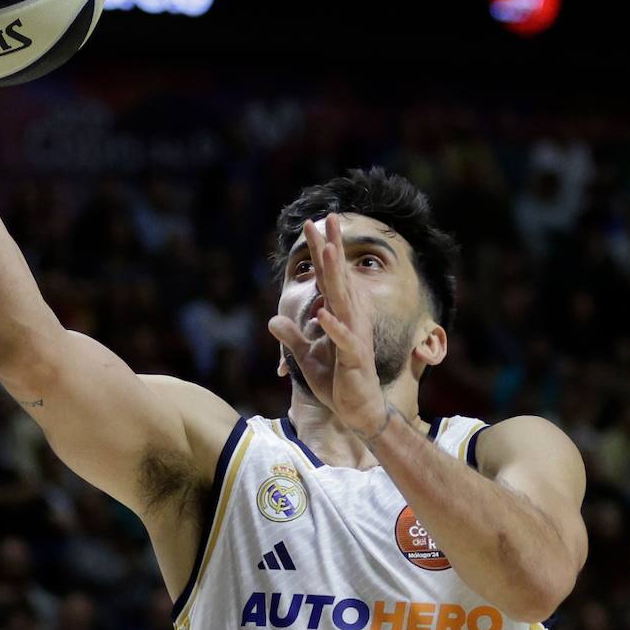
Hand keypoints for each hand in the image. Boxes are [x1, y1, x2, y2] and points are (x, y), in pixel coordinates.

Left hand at [269, 214, 386, 434]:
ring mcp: (353, 336)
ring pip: (343, 300)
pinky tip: (322, 313)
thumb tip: (272, 320)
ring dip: (335, 275)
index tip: (313, 224)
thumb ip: (291, 336)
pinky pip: (343, 339)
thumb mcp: (306, 357)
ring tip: (328, 250)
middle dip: (332, 248)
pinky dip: (332, 327)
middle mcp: (349, 318)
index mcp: (338, 314)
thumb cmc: (337, 380)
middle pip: (338, 277)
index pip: (328, 277)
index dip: (320, 250)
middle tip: (328, 218)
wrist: (358, 410)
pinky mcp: (354, 357)